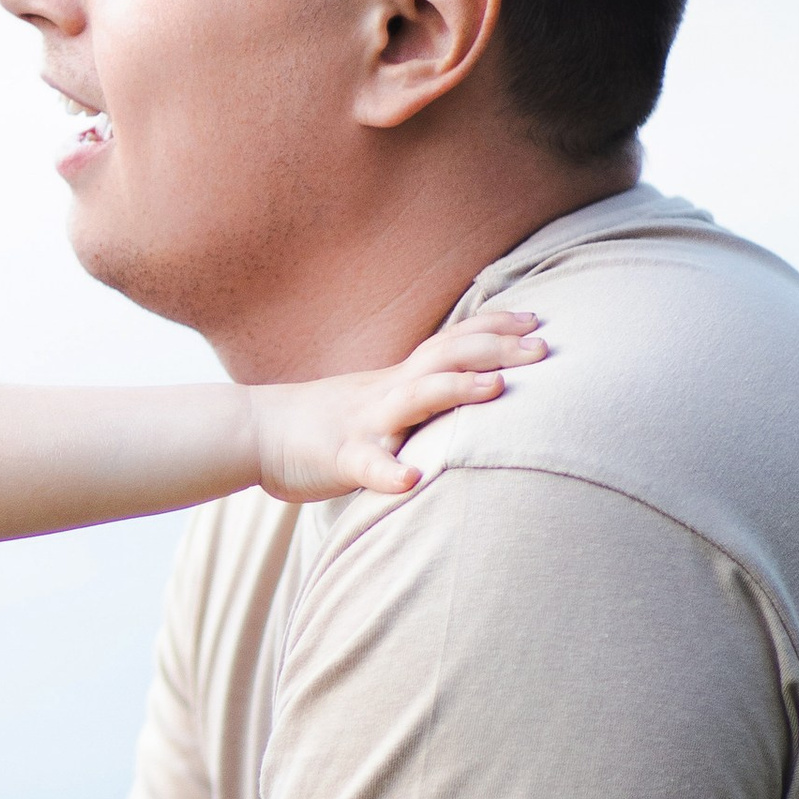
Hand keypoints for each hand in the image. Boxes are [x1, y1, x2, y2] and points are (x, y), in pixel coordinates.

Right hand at [250, 308, 545, 503]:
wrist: (254, 432)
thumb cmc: (322, 421)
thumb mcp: (379, 399)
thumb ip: (419, 393)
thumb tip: (467, 388)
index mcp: (398, 379)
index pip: (451, 342)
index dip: (494, 328)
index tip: (537, 319)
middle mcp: (387, 392)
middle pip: (445, 359)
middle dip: (495, 350)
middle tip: (544, 348)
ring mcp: (364, 423)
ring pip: (413, 400)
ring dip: (454, 391)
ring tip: (495, 389)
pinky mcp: (339, 458)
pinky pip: (366, 465)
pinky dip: (389, 472)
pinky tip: (412, 480)